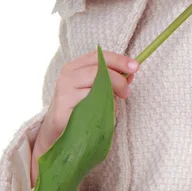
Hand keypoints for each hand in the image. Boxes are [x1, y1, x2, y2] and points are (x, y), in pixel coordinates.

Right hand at [31, 50, 138, 185]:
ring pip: (96, 90)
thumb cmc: (80, 108)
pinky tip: (104, 118)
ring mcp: (63, 95)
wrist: (57, 134)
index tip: (135, 66)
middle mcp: (66, 77)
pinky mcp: (62, 114)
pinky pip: (91, 110)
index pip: (98, 56)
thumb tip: (132, 71)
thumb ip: (113, 78)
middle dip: (118, 80)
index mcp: (74, 67)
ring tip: (113, 108)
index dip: (118, 60)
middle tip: (126, 93)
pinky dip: (103, 113)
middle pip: (98, 71)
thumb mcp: (95, 89)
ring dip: (111, 100)